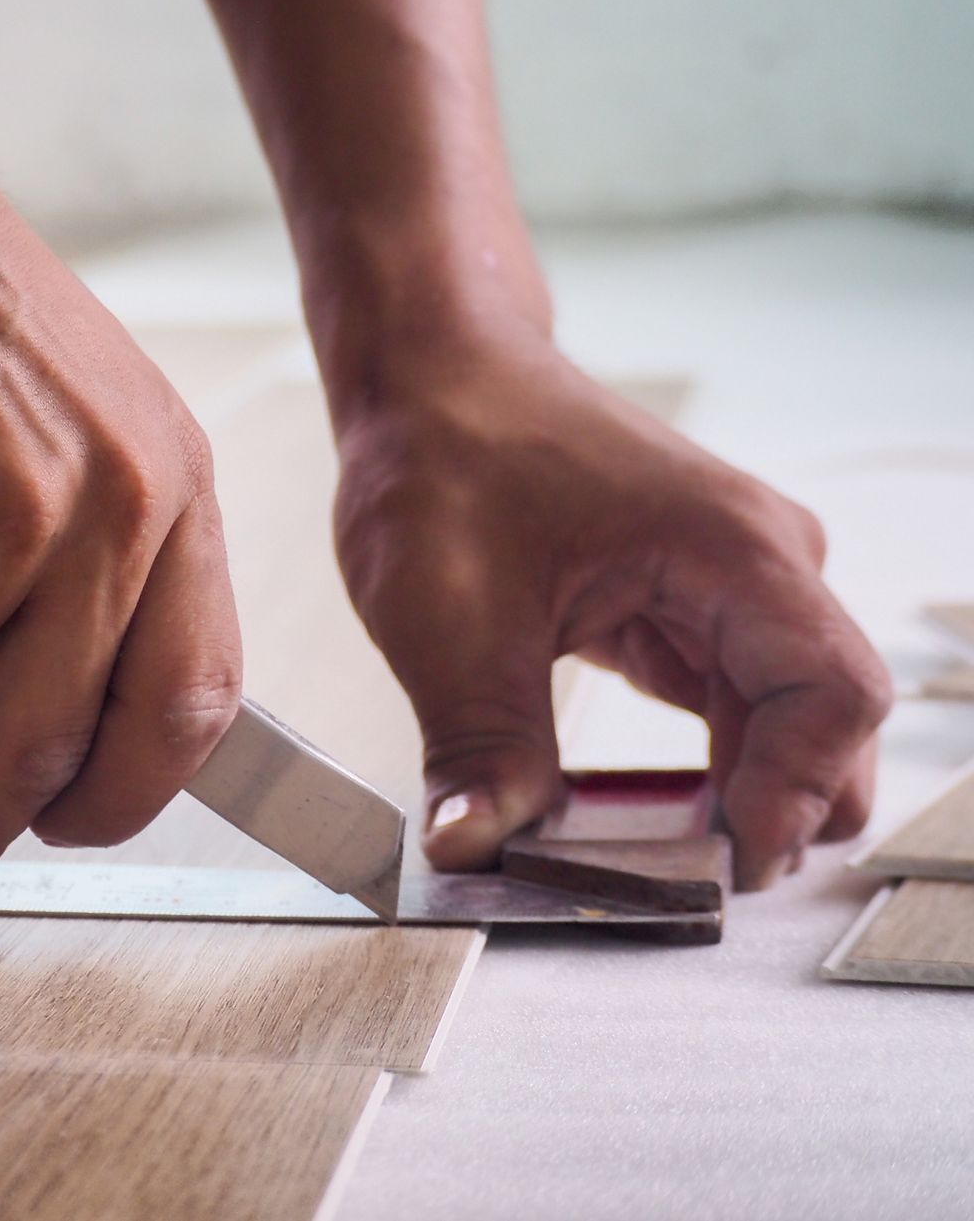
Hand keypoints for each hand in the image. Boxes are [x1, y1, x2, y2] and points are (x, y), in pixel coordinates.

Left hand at [329, 326, 890, 889]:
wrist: (429, 378)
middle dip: (771, 811)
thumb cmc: (445, 456)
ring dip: (732, 797)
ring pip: (778, 724)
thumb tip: (474, 846)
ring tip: (651, 864)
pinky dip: (696, 769)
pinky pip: (725, 708)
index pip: (832, 694)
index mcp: (732, 550)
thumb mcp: (444, 616)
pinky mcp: (686, 607)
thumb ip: (477, 742)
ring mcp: (728, 587)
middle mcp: (758, 566)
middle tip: (680, 885)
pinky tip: (636, 818)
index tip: (723, 864)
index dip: (796, 792)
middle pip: (824, 721)